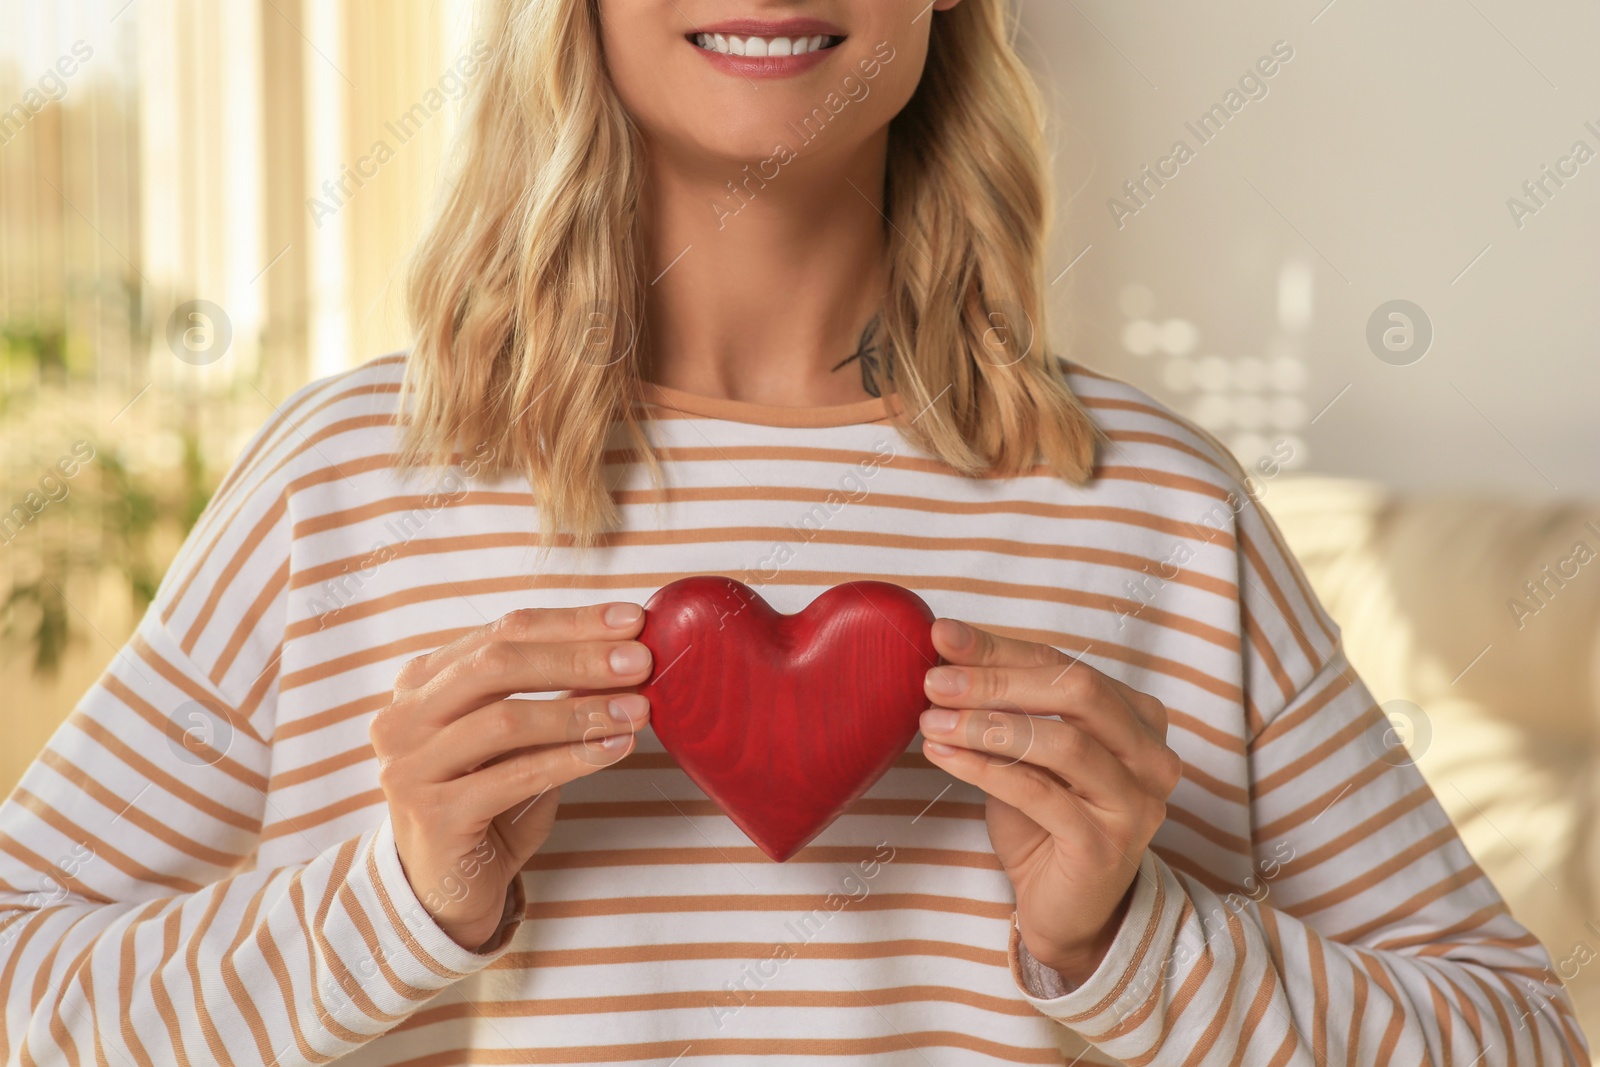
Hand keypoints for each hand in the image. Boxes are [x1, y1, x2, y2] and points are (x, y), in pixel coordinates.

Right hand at [369, 603, 653, 951]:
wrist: (448, 887)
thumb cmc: (491, 801)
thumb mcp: (521, 739)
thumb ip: (554, 695)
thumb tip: (624, 654)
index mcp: (422, 681)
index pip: (503, 631)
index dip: (571, 622)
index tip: (632, 620)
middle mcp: (403, 716)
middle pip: (497, 664)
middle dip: (577, 657)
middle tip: (640, 661)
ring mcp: (410, 766)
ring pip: (505, 719)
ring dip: (581, 711)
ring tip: (639, 710)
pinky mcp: (432, 816)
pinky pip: (514, 776)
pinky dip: (572, 758)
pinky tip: (616, 749)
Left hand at [918, 618, 1181, 985]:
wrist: (1066, 908)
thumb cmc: (1045, 820)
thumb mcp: (1024, 751)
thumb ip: (1003, 702)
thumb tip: (946, 645)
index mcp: (1138, 718)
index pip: (1064, 666)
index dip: (1000, 648)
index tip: (942, 635)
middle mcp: (1151, 756)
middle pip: (1076, 693)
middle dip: (997, 680)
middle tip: (934, 680)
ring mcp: (1136, 802)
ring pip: (1062, 743)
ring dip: (986, 725)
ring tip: (931, 720)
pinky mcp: (1107, 845)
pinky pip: (1041, 793)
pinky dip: (986, 769)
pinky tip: (944, 755)